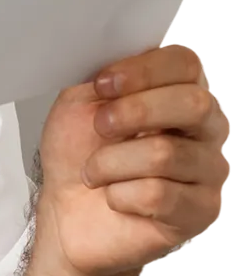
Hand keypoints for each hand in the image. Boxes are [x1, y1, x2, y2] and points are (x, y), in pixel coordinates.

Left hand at [34, 43, 230, 275]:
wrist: (68, 209)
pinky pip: (158, 195)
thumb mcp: (80, 103)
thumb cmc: (78, 151)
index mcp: (177, 90)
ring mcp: (208, 171)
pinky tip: (114, 197)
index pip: (185, 63)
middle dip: (134, 112)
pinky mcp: (200, 211)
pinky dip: (119, 194)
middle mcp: (204, 128)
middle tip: (100, 126)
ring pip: (165, 154)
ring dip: (110, 162)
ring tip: (94, 171)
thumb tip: (118, 68)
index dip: (143, 70)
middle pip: (193, 104)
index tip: (102, 84)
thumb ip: (105, 81)